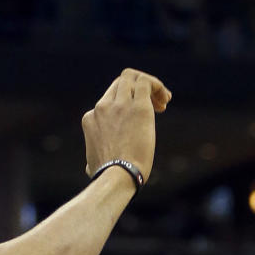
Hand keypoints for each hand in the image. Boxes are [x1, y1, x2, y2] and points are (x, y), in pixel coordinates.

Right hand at [82, 68, 171, 183]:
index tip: (139, 119)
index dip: (126, 103)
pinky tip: (165, 99)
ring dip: (150, 85)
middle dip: (139, 89)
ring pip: (133, 77)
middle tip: (156, 106)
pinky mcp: (139, 108)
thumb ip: (92, 158)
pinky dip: (157, 86)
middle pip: (121, 82)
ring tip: (163, 101)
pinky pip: (147, 82)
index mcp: (92, 117)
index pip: (109, 99)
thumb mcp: (92, 164)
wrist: (116, 176)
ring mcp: (120, 105)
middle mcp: (103, 107)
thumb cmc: (107, 177)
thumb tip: (90, 167)